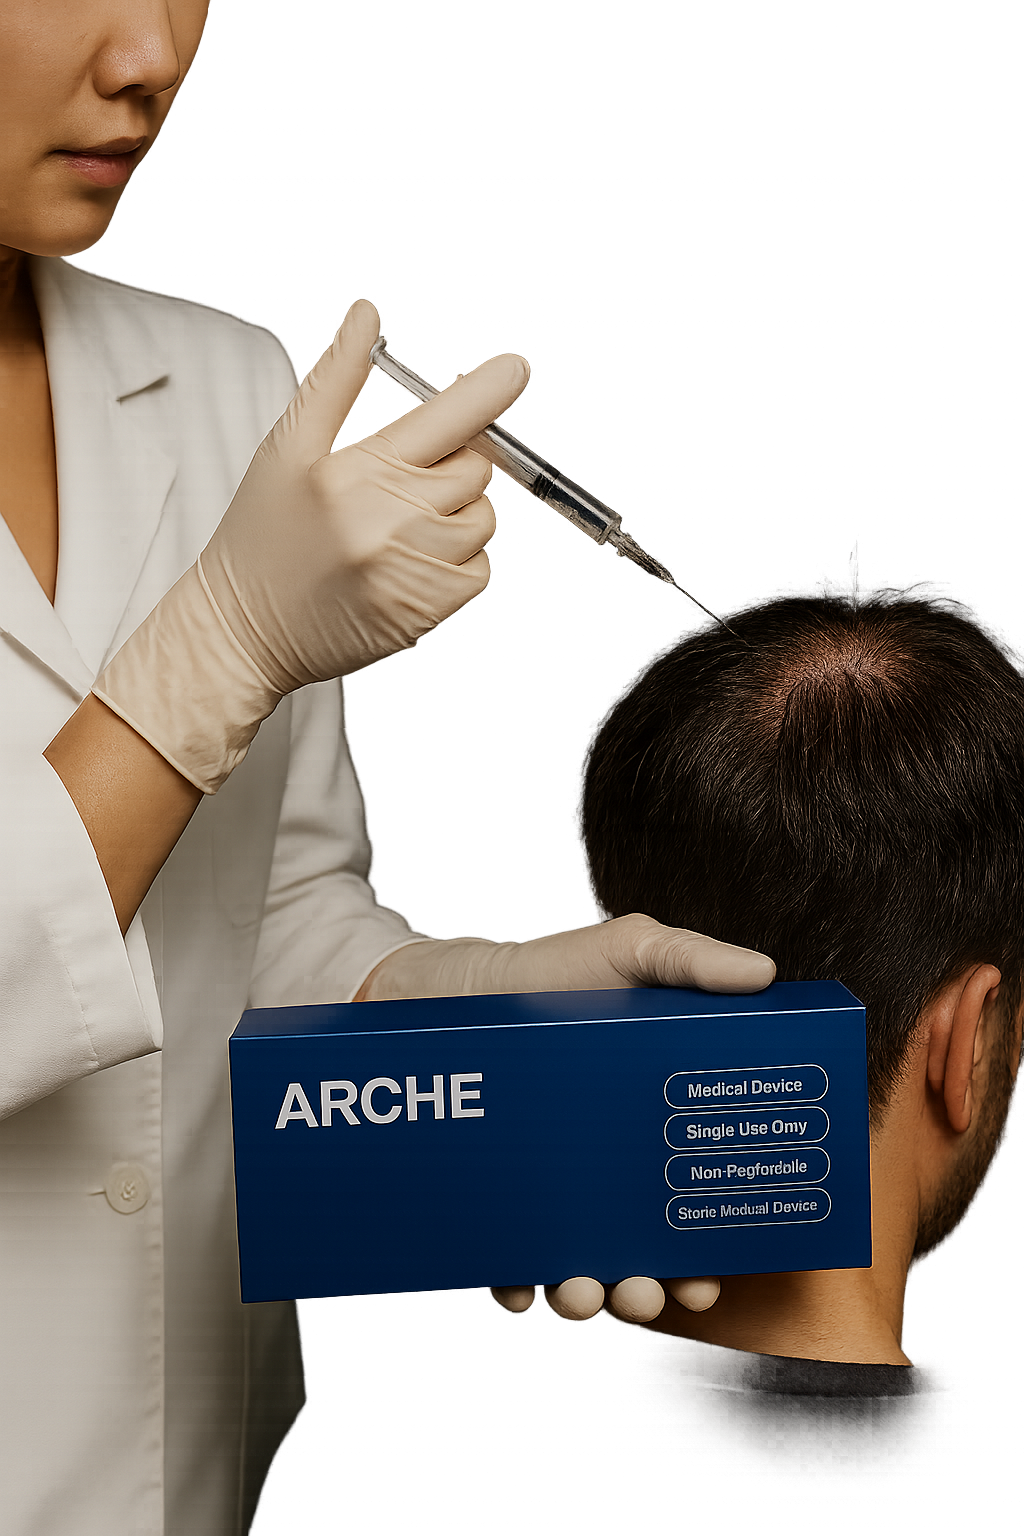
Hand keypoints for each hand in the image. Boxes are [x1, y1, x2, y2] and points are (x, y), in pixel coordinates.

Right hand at [94, 300, 528, 792]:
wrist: (243, 632)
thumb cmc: (261, 538)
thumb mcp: (285, 448)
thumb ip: (333, 381)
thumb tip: (365, 316)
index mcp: (356, 472)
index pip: (443, 420)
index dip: (485, 392)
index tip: (514, 369)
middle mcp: (389, 521)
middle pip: (472, 472)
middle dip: (449, 468)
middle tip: (397, 485)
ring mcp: (411, 570)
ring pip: (480, 523)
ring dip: (456, 518)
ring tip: (396, 529)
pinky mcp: (425, 612)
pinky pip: (477, 572)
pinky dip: (456, 563)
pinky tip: (407, 564)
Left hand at [363, 915, 772, 1325]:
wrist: (452, 987)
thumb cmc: (547, 974)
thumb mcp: (626, 953)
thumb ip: (690, 960)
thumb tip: (763, 974)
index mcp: (648, 1129)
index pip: (691, 1202)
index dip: (711, 1243)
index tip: (718, 1266)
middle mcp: (602, 1173)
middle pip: (640, 1253)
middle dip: (652, 1288)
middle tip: (653, 1290)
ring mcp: (546, 1193)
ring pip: (575, 1271)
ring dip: (587, 1297)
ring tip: (585, 1290)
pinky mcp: (489, 1202)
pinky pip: (501, 1263)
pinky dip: (513, 1284)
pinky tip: (519, 1284)